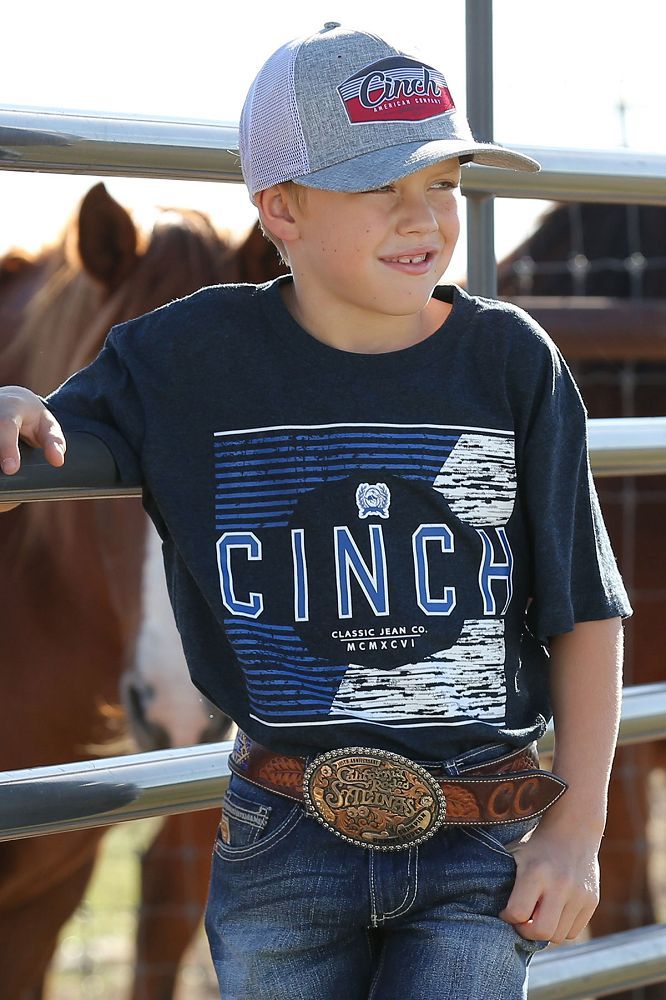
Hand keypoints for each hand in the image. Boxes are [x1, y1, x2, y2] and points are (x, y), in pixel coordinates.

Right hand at [0, 386, 65, 510]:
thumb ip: (53, 440)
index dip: (7, 448)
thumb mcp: (46, 424)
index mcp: (10, 408)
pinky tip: (1, 482)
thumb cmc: (31, 417)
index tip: (11, 470)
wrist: (9, 401)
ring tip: (4, 487)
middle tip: (5, 486)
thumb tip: (58, 461)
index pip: (6, 426)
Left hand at [499, 821, 600, 944]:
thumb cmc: (536, 845)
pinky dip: (561, 928)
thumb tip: (486, 905)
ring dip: (544, 931)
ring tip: (537, 915)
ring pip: (559, 936)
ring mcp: (579, 894)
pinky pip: (573, 931)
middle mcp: (560, 884)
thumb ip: (504, 880)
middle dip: (526, 931)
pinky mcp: (592, 901)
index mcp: (535, 871)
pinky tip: (553, 912)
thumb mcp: (515, 854)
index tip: (505, 911)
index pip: (518, 913)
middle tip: (521, 921)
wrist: (573, 829)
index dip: (507, 917)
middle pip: (541, 931)